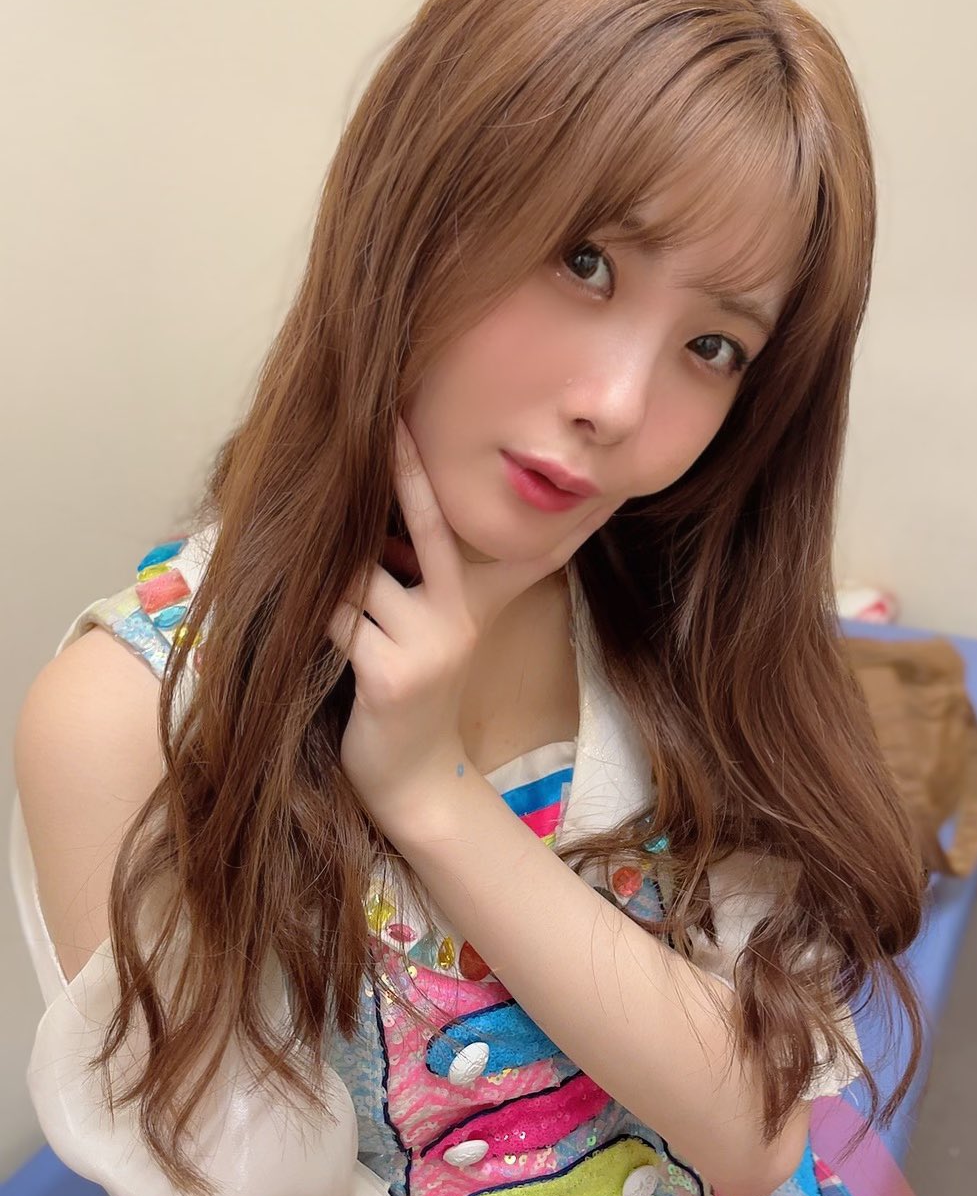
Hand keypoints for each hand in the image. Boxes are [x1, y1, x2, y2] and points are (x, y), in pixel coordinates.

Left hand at [327, 420, 611, 827]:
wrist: (415, 781)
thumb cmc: (406, 698)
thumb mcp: (427, 634)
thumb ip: (411, 580)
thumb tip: (358, 521)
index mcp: (466, 597)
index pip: (443, 519)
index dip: (418, 467)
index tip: (400, 414)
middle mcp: (456, 613)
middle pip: (411, 529)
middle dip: (385, 479)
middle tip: (360, 425)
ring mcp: (427, 644)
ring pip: (355, 578)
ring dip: (324, 572)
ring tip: (292, 558)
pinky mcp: (391, 675)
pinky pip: (335, 621)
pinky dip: (309, 614)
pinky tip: (290, 616)